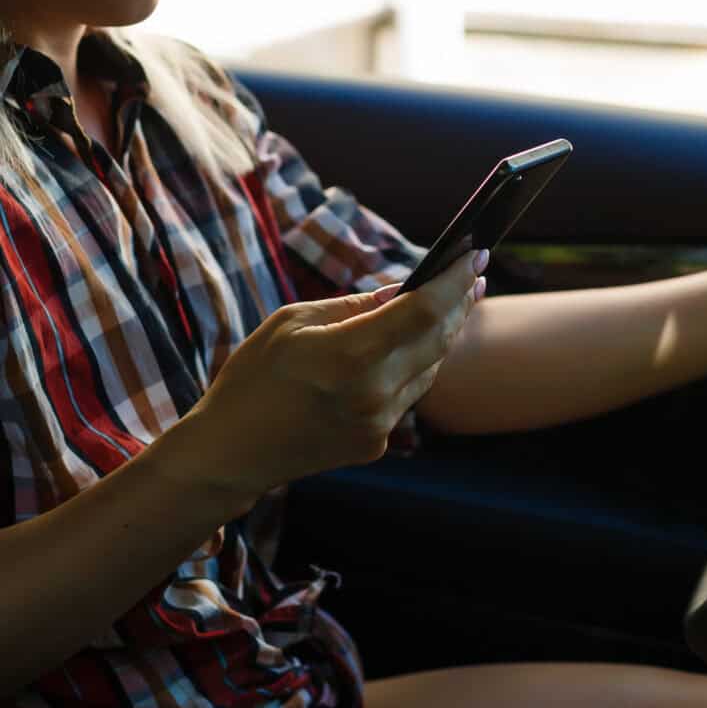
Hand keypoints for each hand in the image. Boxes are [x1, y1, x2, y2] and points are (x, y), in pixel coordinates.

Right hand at [157, 249, 487, 512]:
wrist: (231, 453)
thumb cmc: (252, 377)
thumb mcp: (293, 322)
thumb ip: (354, 306)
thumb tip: (402, 289)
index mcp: (348, 356)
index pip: (423, 310)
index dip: (454, 281)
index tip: (474, 254)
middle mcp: (373, 393)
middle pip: (437, 338)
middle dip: (460, 301)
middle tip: (474, 271)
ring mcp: (378, 424)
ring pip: (430, 368)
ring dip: (444, 332)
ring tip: (455, 300)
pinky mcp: (376, 443)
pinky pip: (409, 394)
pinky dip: (417, 363)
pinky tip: (416, 342)